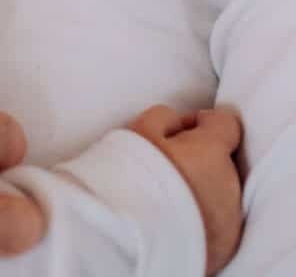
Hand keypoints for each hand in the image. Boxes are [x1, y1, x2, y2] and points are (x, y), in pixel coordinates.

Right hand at [127, 105, 243, 275]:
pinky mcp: (226, 247)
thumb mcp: (139, 130)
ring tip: (167, 197)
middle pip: (222, 161)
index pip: (226, 124)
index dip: (202, 122)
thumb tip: (175, 122)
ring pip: (221, 193)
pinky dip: (202, 218)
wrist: (133, 239)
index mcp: (211, 153)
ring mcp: (231, 220)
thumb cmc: (134, 180)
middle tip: (165, 166)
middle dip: (198, 159)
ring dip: (201, 190)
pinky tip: (174, 219)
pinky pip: (219, 223)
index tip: (181, 130)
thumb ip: (164, 116)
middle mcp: (230, 186)